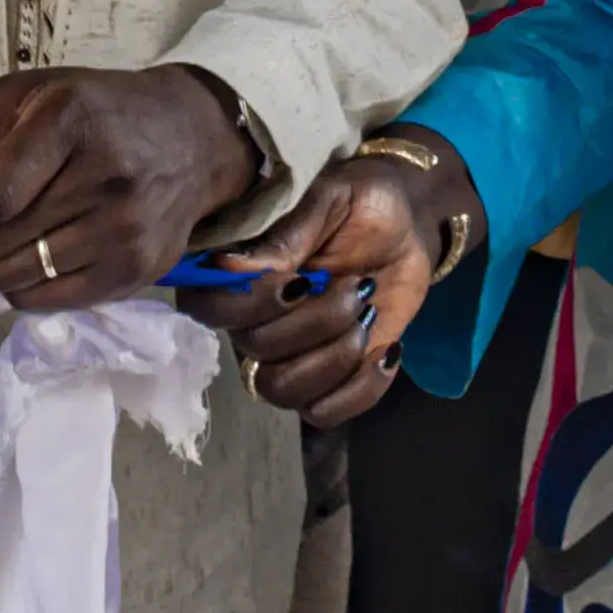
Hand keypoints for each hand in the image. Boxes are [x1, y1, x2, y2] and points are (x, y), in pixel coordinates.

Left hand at [0, 63, 255, 310]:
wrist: (194, 137)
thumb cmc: (100, 111)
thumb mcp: (29, 94)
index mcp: (72, 122)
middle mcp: (106, 179)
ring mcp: (126, 232)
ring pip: (15, 279)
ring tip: (7, 233)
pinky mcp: (138, 271)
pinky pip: (48, 302)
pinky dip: (23, 285)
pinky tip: (35, 254)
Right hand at [186, 141, 468, 429]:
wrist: (407, 228)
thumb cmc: (359, 202)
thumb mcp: (326, 199)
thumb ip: (284, 233)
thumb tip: (229, 267)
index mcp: (239, 271)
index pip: (205, 306)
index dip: (247, 305)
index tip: (299, 281)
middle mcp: (252, 319)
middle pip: (255, 350)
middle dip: (316, 322)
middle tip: (358, 286)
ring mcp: (289, 354)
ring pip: (282, 390)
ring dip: (335, 359)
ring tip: (368, 317)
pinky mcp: (327, 379)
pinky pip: (324, 413)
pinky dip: (361, 389)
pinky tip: (386, 350)